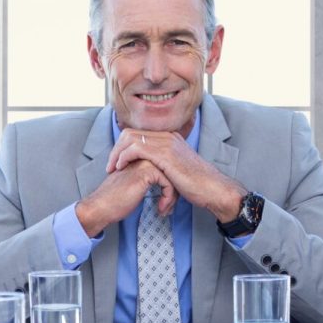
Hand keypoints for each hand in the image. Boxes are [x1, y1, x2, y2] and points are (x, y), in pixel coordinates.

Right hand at [75, 158, 176, 236]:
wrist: (102, 206)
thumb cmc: (115, 200)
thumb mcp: (135, 185)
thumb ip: (147, 179)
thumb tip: (166, 185)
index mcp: (140, 158)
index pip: (166, 169)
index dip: (169, 186)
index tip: (166, 202)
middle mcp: (144, 156)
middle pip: (171, 172)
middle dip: (174, 191)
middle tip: (169, 207)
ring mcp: (145, 162)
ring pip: (172, 177)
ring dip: (172, 197)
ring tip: (166, 209)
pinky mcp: (147, 172)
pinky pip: (168, 183)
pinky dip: (168, 198)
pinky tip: (160, 208)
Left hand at [107, 129, 246, 222]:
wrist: (212, 189)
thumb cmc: (197, 185)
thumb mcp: (178, 170)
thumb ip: (165, 166)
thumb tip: (152, 171)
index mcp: (170, 138)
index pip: (138, 134)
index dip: (123, 147)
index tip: (116, 163)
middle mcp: (168, 136)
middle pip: (131, 133)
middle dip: (116, 149)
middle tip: (110, 166)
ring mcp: (167, 143)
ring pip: (130, 138)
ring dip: (117, 153)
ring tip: (112, 168)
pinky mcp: (165, 154)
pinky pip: (136, 148)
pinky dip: (124, 157)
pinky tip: (120, 168)